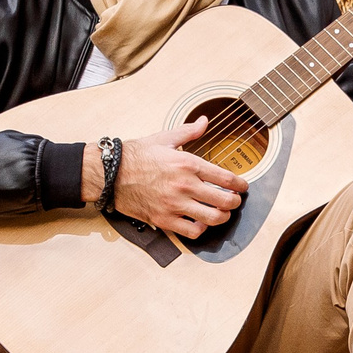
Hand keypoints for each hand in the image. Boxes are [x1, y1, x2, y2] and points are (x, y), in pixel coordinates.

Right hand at [89, 118, 247, 238]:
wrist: (110, 173)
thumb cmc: (135, 156)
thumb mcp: (164, 138)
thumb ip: (189, 131)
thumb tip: (204, 121)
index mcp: (188, 164)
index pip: (226, 178)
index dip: (240, 185)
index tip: (242, 187)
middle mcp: (184, 185)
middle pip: (224, 201)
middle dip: (235, 203)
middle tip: (234, 201)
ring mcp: (174, 205)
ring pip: (212, 219)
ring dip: (222, 218)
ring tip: (221, 214)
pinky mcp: (164, 220)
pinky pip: (192, 232)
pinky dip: (201, 229)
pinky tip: (200, 223)